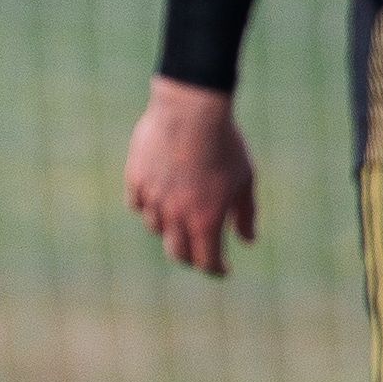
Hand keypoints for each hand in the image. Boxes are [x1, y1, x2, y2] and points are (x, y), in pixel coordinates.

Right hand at [127, 76, 256, 275]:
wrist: (191, 111)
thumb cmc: (225, 144)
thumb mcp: (244, 180)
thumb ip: (245, 214)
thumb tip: (247, 240)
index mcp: (206, 219)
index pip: (207, 261)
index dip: (215, 269)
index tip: (222, 270)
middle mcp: (176, 215)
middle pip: (177, 252)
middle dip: (190, 257)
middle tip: (199, 252)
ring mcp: (152, 198)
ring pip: (156, 228)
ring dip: (170, 229)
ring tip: (180, 217)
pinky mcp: (135, 179)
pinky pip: (137, 205)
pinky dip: (148, 207)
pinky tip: (159, 199)